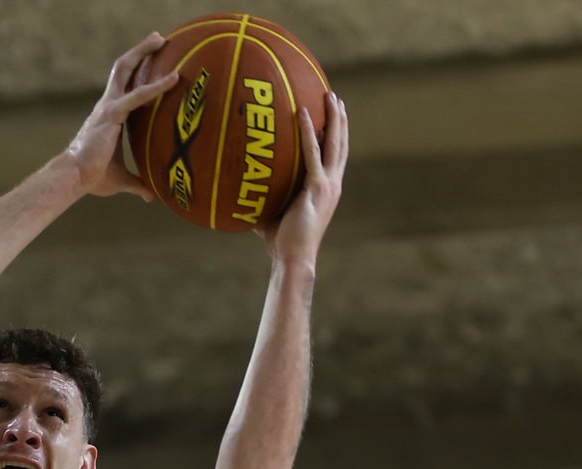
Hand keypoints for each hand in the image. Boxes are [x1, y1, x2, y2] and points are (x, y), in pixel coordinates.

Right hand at [60, 32, 178, 198]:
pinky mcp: (112, 114)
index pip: (125, 86)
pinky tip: (173, 79)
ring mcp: (109, 106)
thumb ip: (136, 184)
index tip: (153, 60)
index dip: (138, 71)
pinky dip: (156, 86)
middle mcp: (108, 104)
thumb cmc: (92, 178)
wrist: (74, 178)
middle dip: (140, 51)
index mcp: (109, 115)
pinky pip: (138, 95)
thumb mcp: (120, 180)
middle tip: (159, 38)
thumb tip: (149, 196)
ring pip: (126, 69)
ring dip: (143, 52)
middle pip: (123, 68)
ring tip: (161, 39)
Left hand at [258, 91, 348, 264]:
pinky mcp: (317, 186)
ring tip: (330, 96)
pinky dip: (308, 131)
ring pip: (335, 143)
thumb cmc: (280, 242)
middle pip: (341, 145)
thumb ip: (264, 196)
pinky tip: (302, 112)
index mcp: (327, 189)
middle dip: (340, 120)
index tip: (335, 115)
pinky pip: (312, 152)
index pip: (335, 157)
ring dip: (334, 118)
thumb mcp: (273, 212)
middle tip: (335, 97)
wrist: (293, 258)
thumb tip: (240, 188)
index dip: (338, 135)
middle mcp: (332, 184)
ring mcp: (327, 184)